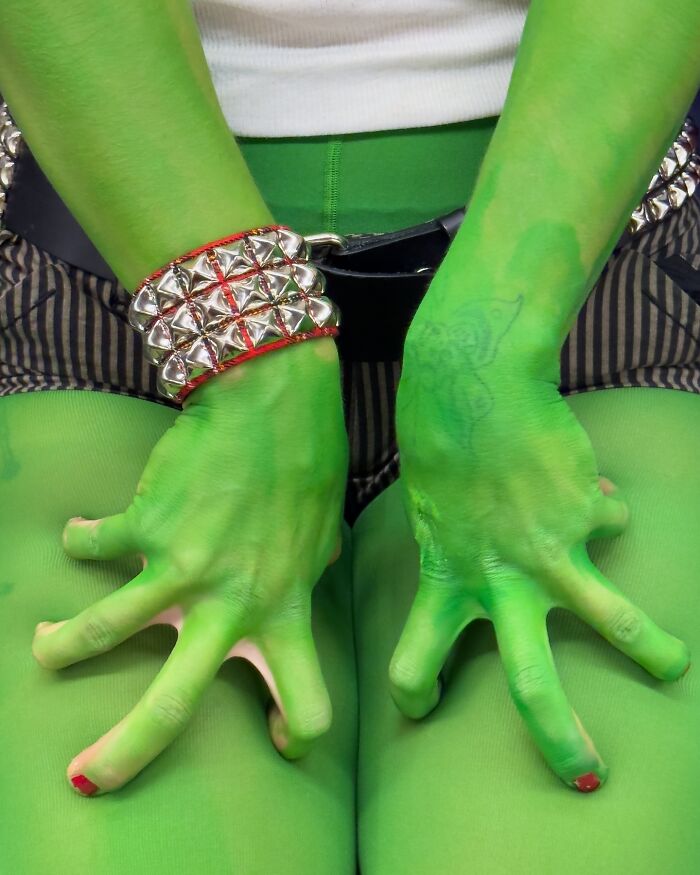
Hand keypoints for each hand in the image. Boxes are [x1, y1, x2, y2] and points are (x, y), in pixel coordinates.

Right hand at [32, 338, 347, 795]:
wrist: (270, 398)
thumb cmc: (306, 466)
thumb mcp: (321, 536)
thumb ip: (305, 577)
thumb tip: (298, 586)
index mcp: (286, 610)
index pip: (310, 703)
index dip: (296, 733)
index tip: (277, 736)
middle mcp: (230, 603)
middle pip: (171, 706)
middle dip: (125, 753)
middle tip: (90, 777)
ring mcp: (179, 568)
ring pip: (100, 632)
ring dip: (63, 647)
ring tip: (47, 649)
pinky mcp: (142, 526)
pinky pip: (93, 545)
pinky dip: (83, 540)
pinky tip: (81, 534)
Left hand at [390, 303, 689, 791]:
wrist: (473, 381)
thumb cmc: (441, 437)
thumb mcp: (431, 506)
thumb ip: (464, 545)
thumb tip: (522, 558)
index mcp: (444, 576)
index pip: (412, 656)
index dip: (414, 690)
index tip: (422, 705)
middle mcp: (498, 580)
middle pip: (529, 685)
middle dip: (559, 737)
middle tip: (584, 774)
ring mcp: (550, 555)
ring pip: (615, 626)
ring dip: (652, 651)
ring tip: (672, 666)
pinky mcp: (587, 519)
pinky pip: (610, 519)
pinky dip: (602, 508)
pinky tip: (584, 484)